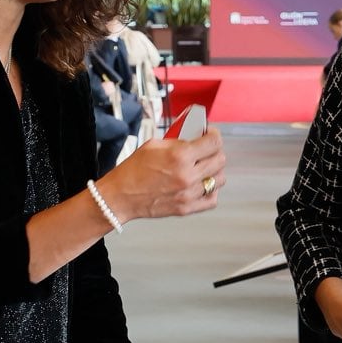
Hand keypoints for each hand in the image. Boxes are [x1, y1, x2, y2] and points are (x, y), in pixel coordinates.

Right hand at [100, 129, 226, 219]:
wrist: (121, 196)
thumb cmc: (133, 170)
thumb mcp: (154, 144)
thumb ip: (178, 141)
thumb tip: (194, 138)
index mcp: (180, 156)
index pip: (214, 142)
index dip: (214, 135)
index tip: (210, 134)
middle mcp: (188, 175)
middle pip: (220, 160)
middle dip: (215, 151)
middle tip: (207, 150)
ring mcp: (189, 193)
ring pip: (219, 179)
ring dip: (214, 171)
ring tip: (204, 168)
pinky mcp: (187, 208)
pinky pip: (212, 199)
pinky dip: (211, 191)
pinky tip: (202, 185)